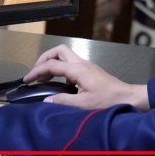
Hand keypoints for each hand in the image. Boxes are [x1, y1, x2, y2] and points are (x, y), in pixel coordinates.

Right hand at [25, 44, 148, 110]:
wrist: (127, 97)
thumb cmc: (108, 101)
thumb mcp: (83, 104)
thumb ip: (63, 101)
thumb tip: (46, 100)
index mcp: (78, 70)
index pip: (52, 64)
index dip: (37, 71)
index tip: (27, 79)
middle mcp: (82, 64)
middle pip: (59, 51)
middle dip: (44, 58)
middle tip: (35, 72)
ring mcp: (87, 66)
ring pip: (65, 55)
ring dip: (52, 62)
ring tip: (42, 77)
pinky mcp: (90, 71)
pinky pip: (71, 63)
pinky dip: (60, 68)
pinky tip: (57, 81)